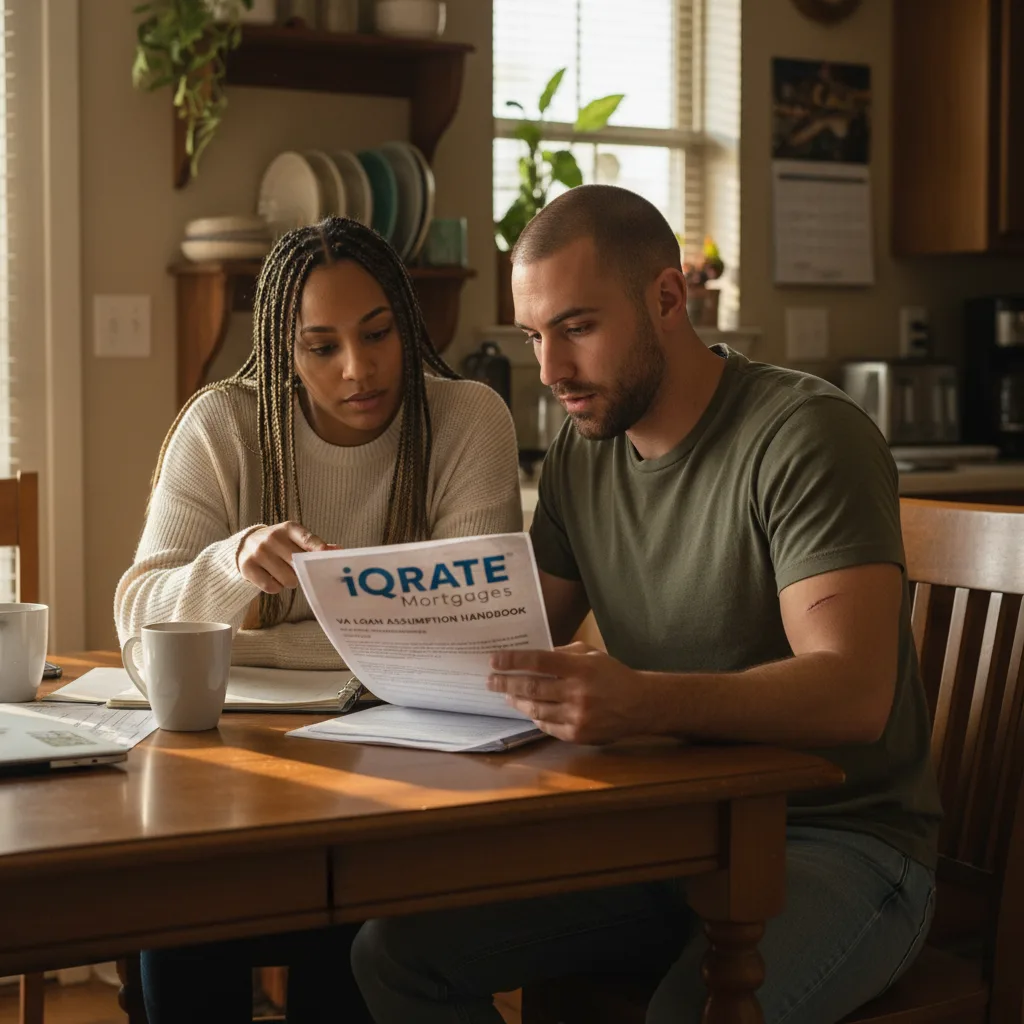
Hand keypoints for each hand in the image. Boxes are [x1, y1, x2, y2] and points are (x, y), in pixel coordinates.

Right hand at [236, 521, 332, 594]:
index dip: (319, 549)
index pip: (308, 540)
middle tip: (297, 569)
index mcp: (288, 528)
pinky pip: (272, 587)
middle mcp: (272, 537)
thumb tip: (338, 550)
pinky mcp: (247, 567)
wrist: (245, 544)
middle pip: (299, 564)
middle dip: (302, 571)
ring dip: (289, 581)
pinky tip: (271, 578)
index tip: (327, 557)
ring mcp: (259, 552)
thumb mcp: (295, 539)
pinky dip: (275, 587)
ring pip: (287, 579)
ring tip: (283, 573)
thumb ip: (315, 545)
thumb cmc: (279, 544)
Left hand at [487, 642, 651, 743]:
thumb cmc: (613, 675)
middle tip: (490, 679)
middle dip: (506, 682)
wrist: (640, 705)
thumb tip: (534, 656)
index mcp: (580, 668)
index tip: (494, 659)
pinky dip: (535, 717)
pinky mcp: (577, 734)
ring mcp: (576, 716)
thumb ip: (563, 653)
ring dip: (517, 701)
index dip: (513, 660)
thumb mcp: (591, 654)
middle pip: (532, 687)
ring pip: (535, 708)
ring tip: (506, 694)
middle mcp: (577, 692)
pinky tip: (528, 709)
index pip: (538, 661)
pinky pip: (547, 725)